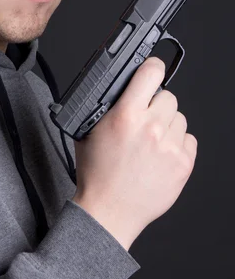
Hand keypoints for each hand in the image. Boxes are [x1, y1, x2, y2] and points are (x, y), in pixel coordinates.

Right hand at [72, 57, 197, 249]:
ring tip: (151, 141)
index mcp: (126, 115)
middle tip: (144, 119)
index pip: (150, 72)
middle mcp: (151, 127)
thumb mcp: (90, 130)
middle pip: (168, 96)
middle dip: (156, 104)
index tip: (152, 69)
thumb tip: (124, 88)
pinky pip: (189, 138)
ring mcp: (170, 146)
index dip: (152, 67)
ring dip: (167, 124)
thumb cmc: (98, 174)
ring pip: (180, 117)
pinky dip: (177, 143)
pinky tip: (161, 154)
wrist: (109, 211)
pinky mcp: (183, 164)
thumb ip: (109, 106)